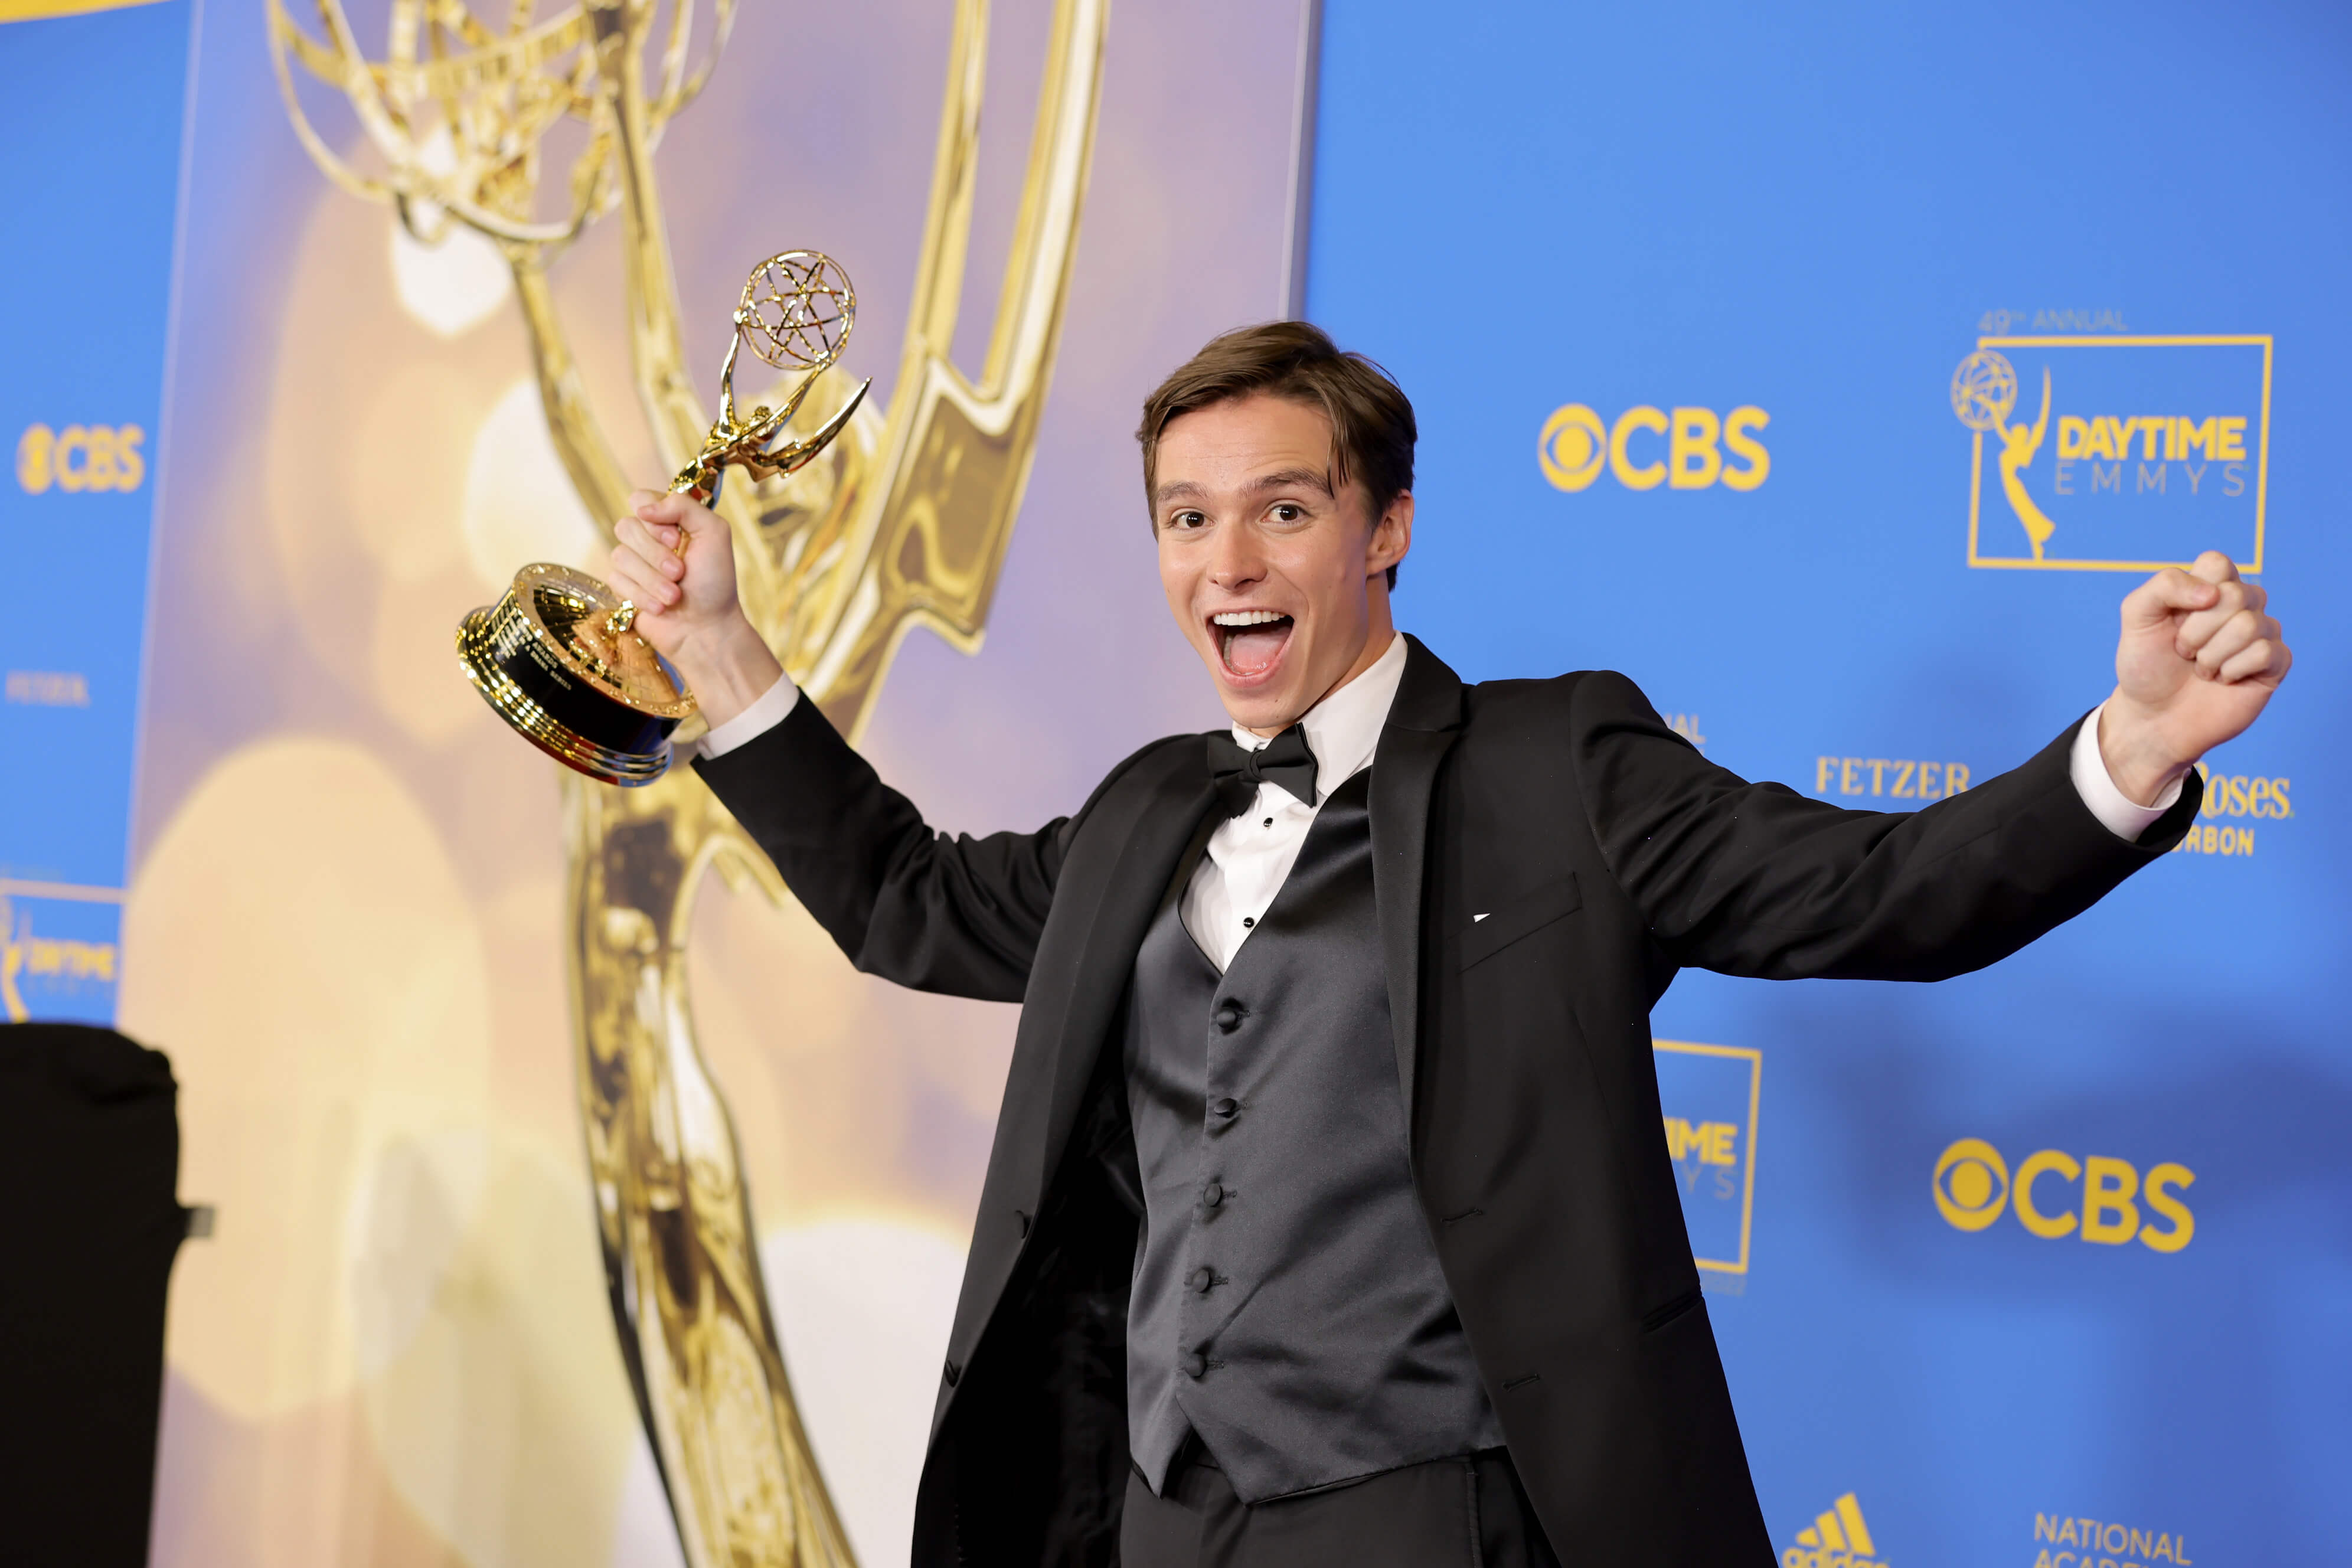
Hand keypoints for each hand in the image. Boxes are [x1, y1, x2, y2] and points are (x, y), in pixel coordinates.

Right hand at [606, 490, 782, 726]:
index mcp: (669, 521)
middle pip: (627, 526)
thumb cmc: (715, 582)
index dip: (653, 519)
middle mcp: (648, 538)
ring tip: (674, 597)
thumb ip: (684, 506)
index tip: (677, 540)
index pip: (640, 499)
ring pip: (619, 555)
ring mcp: (633, 563)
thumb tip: (642, 507)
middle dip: (656, 554)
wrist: (707, 629)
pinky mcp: (622, 587)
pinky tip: (661, 608)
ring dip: (652, 580)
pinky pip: (615, 580)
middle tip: (681, 573)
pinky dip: (642, 596)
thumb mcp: (714, 533)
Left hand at [2099, 550, 2290, 806]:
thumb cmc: (2146, 665)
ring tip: (2202, 668)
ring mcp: (2262, 632)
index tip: (2174, 618)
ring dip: (2212, 655)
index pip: (2218, 563)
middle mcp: (2241, 605)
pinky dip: (2232, 670)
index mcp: (2211, 587)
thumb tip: (2213, 592)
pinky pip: (2264, 652)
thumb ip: (2164, 586)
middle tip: (2184, 651)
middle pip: (2235, 595)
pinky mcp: (2275, 662)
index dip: (2192, 591)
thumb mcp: (2137, 617)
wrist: (2153, 716)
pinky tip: (2223, 679)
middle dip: (2196, 631)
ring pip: (2249, 625)